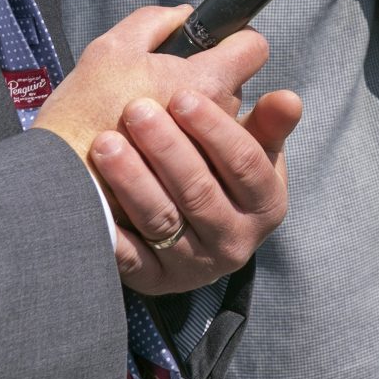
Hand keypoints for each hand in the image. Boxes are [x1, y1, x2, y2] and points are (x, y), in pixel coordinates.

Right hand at [35, 4, 261, 172]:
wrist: (57, 183)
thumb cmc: (82, 113)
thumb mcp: (111, 50)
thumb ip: (155, 22)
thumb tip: (184, 14)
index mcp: (208, 82)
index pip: (253, 48)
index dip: (234, 40)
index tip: (214, 44)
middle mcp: (220, 124)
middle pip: (235, 89)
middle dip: (206, 83)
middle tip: (164, 88)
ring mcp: (214, 163)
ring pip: (221, 129)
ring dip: (197, 122)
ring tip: (154, 125)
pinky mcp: (198, 194)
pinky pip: (206, 167)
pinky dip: (187, 156)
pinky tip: (153, 156)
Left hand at [93, 86, 302, 294]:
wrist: (192, 230)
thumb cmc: (221, 172)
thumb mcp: (254, 149)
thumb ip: (268, 123)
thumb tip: (288, 99)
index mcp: (267, 204)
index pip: (245, 163)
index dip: (214, 128)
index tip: (182, 95)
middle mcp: (235, 242)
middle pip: (199, 191)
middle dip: (166, 147)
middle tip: (135, 110)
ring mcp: (194, 267)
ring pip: (162, 220)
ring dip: (132, 180)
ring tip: (105, 143)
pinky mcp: (154, 283)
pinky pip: (129, 258)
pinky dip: (111, 229)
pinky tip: (90, 197)